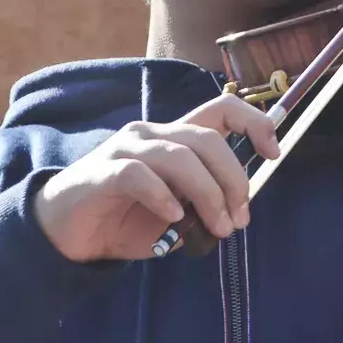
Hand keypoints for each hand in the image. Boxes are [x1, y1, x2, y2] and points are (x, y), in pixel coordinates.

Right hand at [31, 94, 281, 262]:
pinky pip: (140, 175)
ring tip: (216, 228)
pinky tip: (172, 218)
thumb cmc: (126, 219)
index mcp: (175, 137)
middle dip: (233, 180)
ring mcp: (126, 149)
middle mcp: (153, 133)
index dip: (255, 123)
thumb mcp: (177, 213)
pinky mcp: (103, 171)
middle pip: (208, 138)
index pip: (222, 108)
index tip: (274, 152)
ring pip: (180, 156)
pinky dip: (163, 196)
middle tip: (238, 220)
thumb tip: (235, 213)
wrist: (67, 234)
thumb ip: (204, 205)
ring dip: (207, 194)